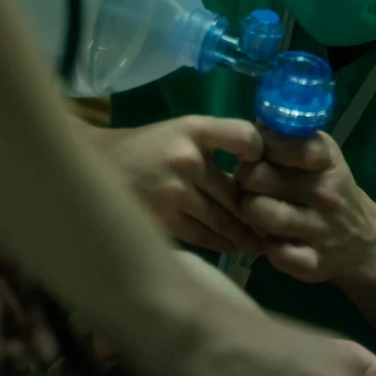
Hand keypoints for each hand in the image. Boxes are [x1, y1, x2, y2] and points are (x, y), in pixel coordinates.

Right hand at [94, 116, 264, 253]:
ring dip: (245, 234)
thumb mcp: (184, 130)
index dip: (260, 154)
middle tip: (279, 223)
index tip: (265, 169)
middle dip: (259, 212)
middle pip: (237, 193)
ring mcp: (173, 194)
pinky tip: (234, 246)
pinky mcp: (163, 223)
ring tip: (261, 241)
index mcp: (194, 129)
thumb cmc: (150, 147)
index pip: (245, 137)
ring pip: (224, 221)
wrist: (96, 167)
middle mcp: (186, 160)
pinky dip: (222, 244)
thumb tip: (265, 166)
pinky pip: (204, 237)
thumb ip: (220, 142)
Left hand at [236, 130, 375, 282]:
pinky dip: (267, 248)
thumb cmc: (327, 186)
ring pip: (260, 213)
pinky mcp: (312, 263)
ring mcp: (321, 229)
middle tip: (249, 184)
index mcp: (325, 157)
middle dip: (245, 178)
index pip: (281, 142)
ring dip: (250, 212)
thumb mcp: (317, 153)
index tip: (256, 153)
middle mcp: (325, 191)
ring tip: (256, 211)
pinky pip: (274, 254)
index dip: (258, 146)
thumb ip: (283, 136)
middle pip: (258, 177)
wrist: (362, 239)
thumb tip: (251, 123)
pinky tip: (272, 240)